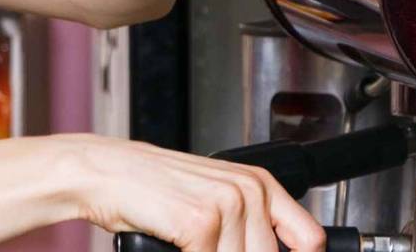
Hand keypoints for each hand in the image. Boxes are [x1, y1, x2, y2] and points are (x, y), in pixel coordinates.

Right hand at [60, 134, 323, 251]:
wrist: (105, 172)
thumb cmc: (153, 188)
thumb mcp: (214, 200)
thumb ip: (248, 228)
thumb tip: (273, 251)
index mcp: (260, 183)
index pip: (310, 239)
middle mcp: (249, 190)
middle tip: (208, 248)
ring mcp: (227, 205)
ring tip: (190, 245)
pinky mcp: (201, 222)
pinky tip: (175, 248)